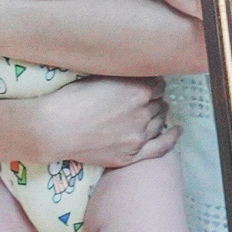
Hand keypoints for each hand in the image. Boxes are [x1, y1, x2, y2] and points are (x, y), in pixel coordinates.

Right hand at [32, 77, 177, 168]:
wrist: (55, 129)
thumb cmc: (71, 99)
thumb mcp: (99, 78)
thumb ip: (123, 79)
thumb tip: (134, 77)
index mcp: (137, 90)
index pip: (157, 83)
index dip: (151, 82)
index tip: (145, 82)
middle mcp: (143, 112)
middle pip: (159, 102)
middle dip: (154, 98)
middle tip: (144, 97)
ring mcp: (139, 136)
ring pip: (159, 121)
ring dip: (158, 114)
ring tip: (153, 110)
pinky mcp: (132, 154)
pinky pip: (161, 147)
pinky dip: (172, 137)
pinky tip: (177, 130)